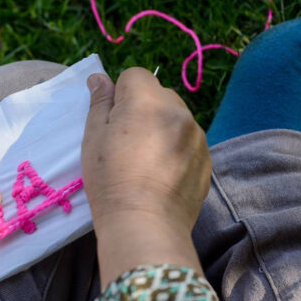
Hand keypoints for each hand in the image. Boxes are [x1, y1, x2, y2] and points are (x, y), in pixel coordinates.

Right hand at [81, 68, 210, 286]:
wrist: (144, 224)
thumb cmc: (110, 180)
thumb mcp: (93, 140)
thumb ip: (99, 104)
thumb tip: (99, 78)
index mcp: (147, 101)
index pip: (134, 75)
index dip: (119, 94)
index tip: (111, 121)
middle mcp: (178, 111)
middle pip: (158, 94)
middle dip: (142, 109)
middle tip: (126, 142)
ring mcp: (197, 135)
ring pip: (176, 118)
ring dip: (161, 128)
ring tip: (144, 161)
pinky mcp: (206, 158)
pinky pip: (188, 141)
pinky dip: (175, 149)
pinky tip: (160, 174)